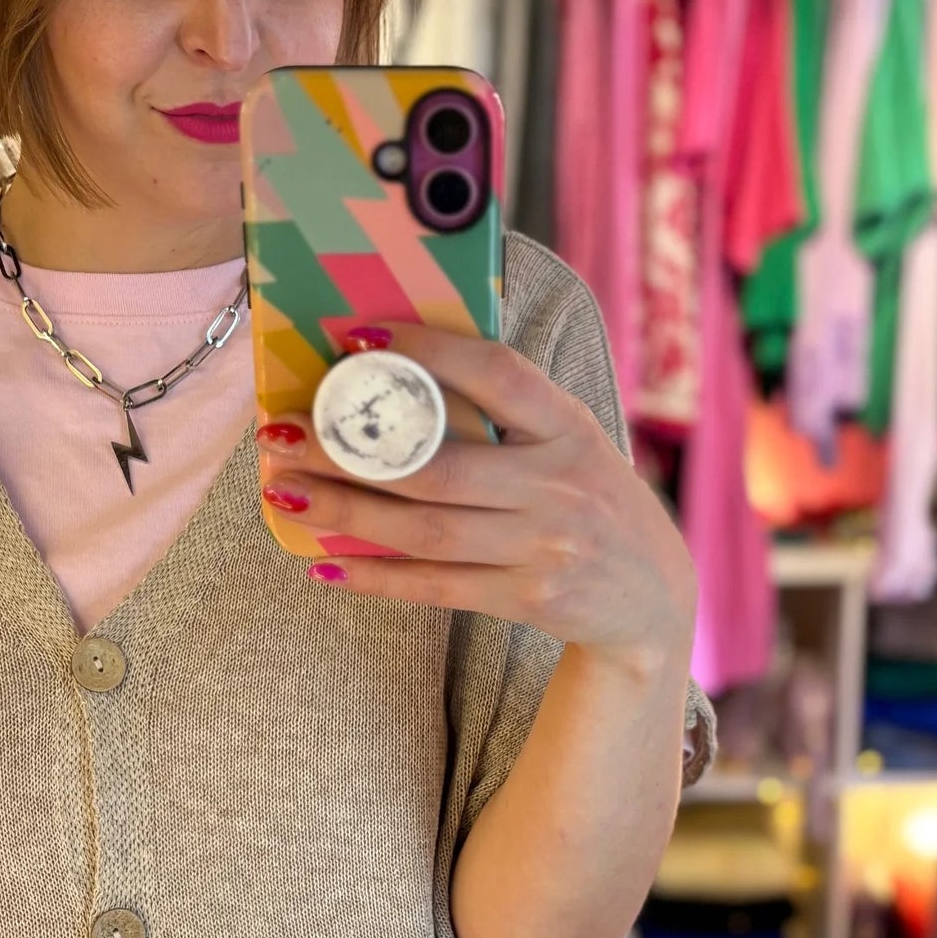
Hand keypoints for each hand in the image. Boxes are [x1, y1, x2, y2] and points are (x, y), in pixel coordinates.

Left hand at [259, 322, 697, 667]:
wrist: (653, 599)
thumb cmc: (591, 503)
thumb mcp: (572, 443)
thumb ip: (510, 413)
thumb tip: (398, 374)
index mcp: (570, 427)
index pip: (496, 372)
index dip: (426, 350)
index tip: (358, 337)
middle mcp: (559, 485)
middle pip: (436, 466)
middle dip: (347, 451)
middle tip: (283, 435)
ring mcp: (546, 548)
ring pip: (425, 530)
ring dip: (345, 513)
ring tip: (286, 496)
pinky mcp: (530, 600)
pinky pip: (436, 588)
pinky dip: (376, 577)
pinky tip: (324, 565)